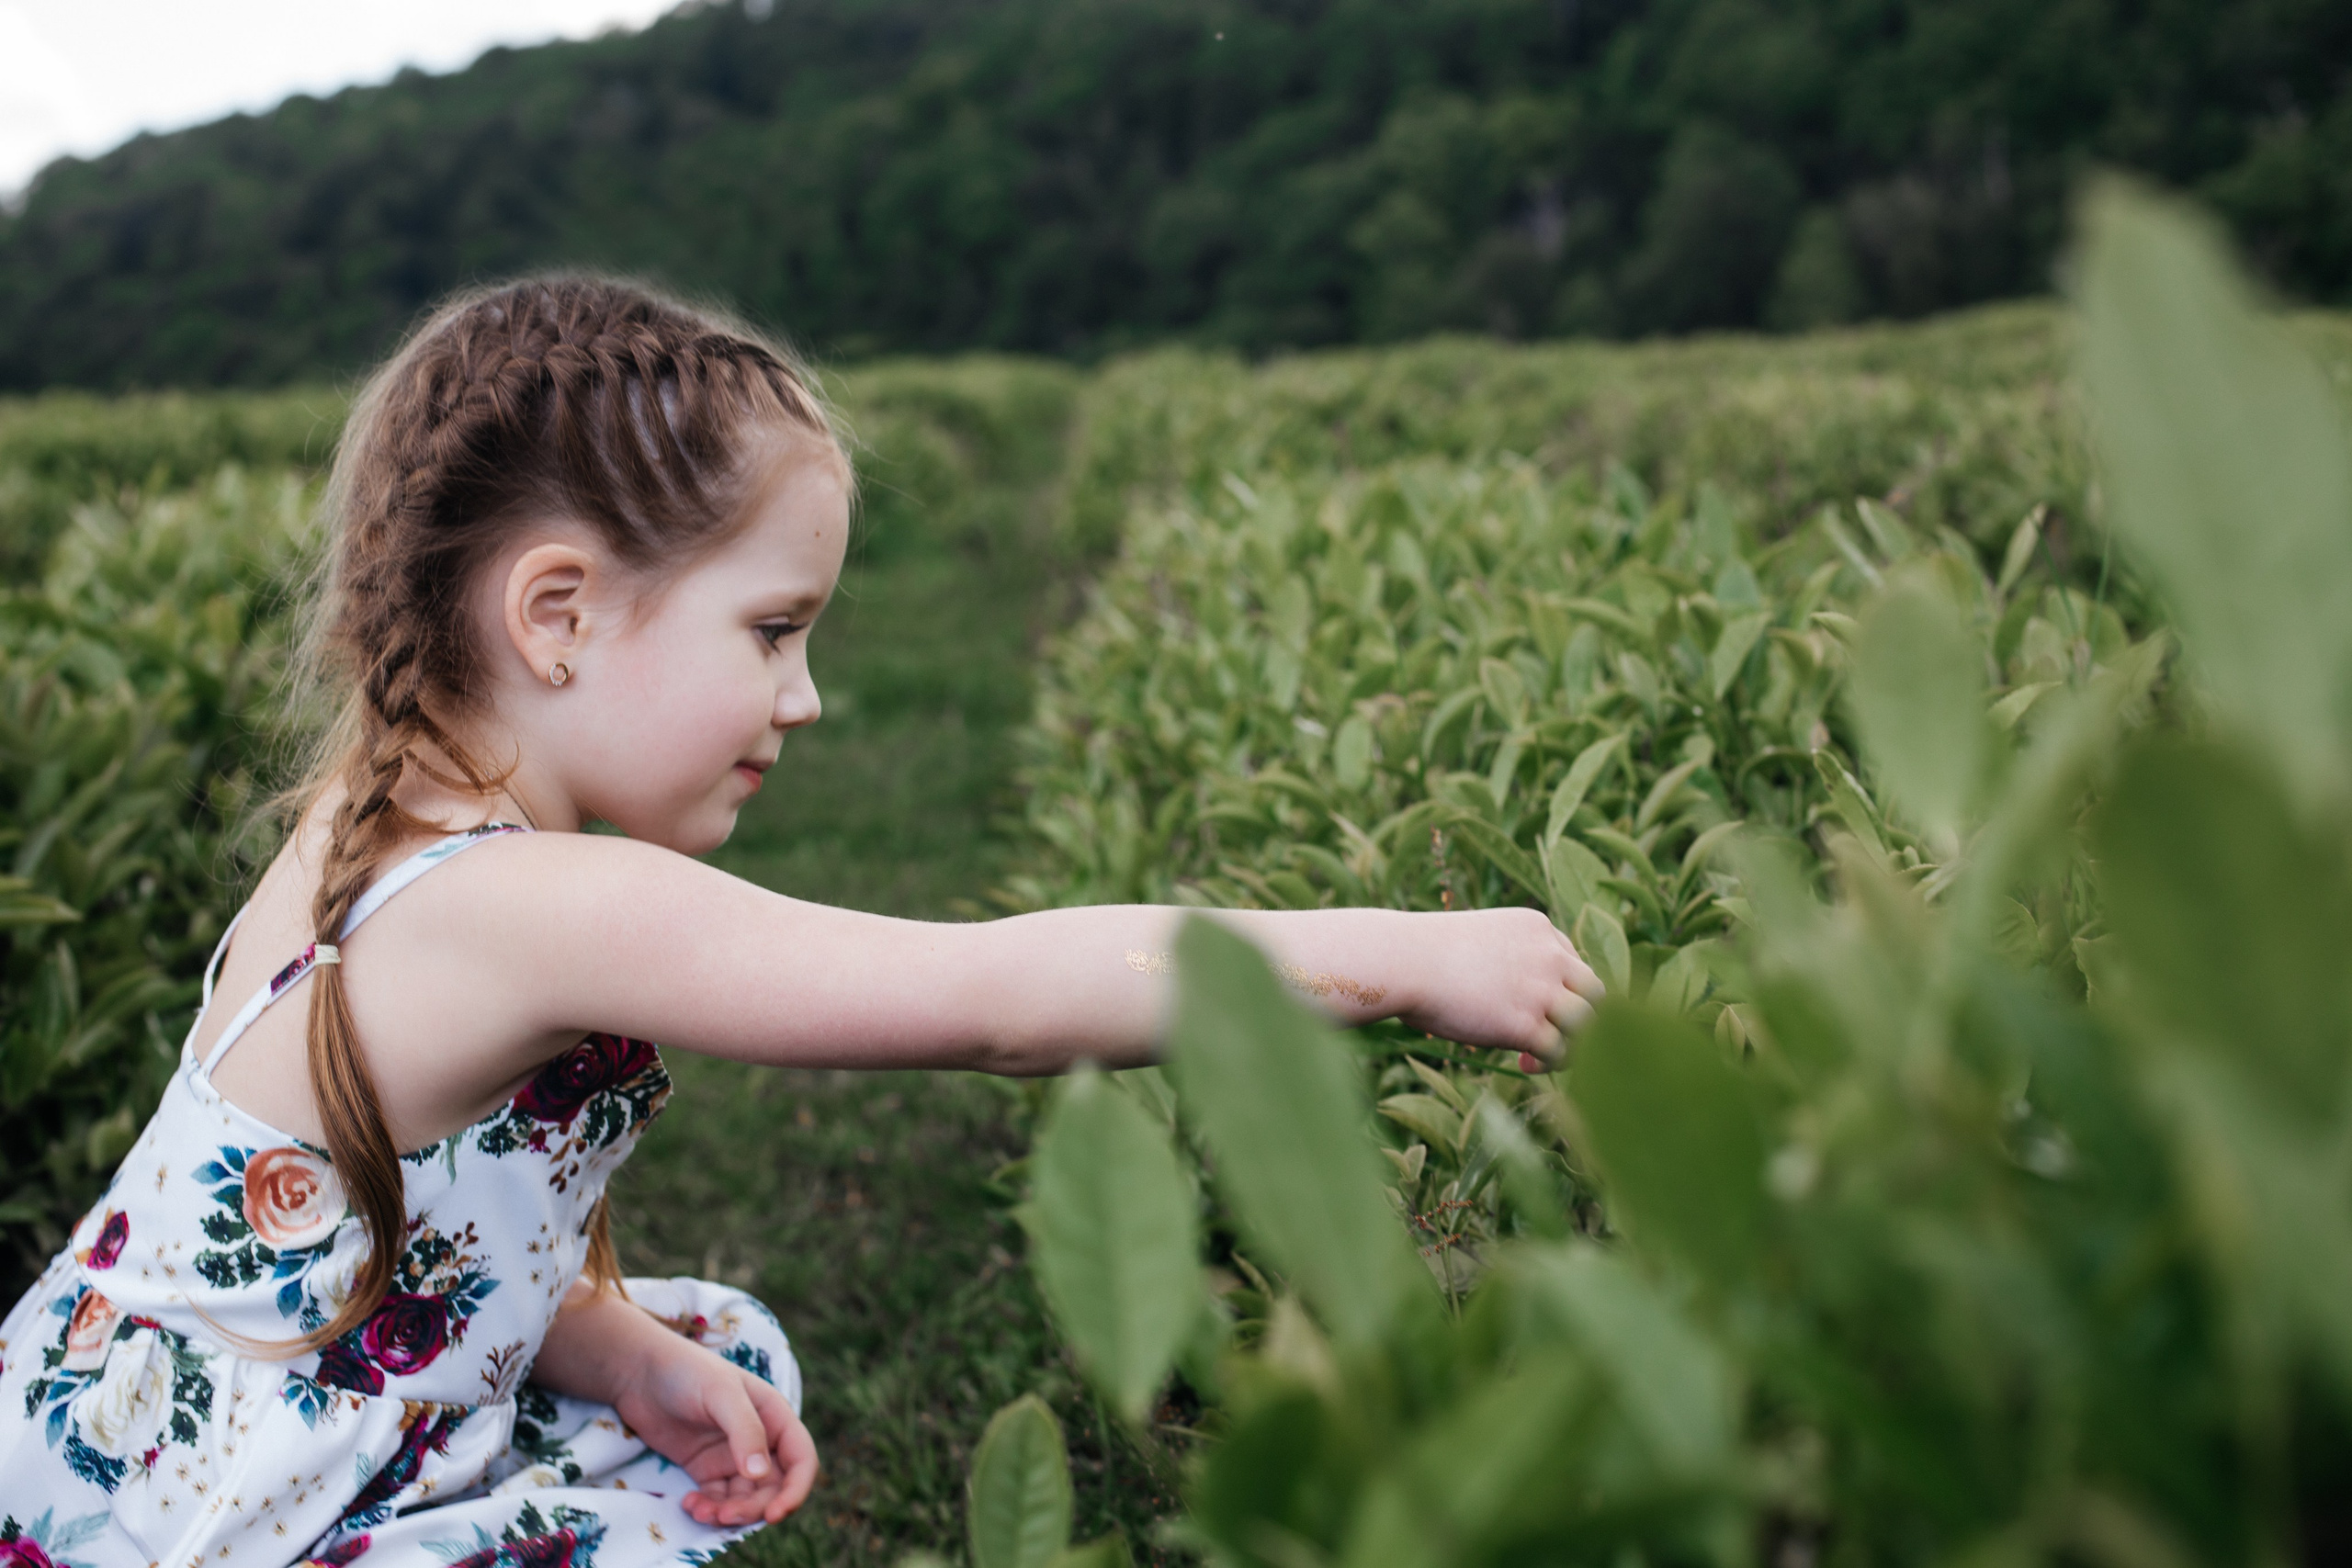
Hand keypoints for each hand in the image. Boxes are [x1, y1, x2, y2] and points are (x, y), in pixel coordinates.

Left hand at [610, 1324, 818, 1527]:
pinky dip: (708, 1510)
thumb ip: (745, 1431)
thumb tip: (760, 1474)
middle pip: (773, 1488)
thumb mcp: (721, 1393)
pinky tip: (689, 1505)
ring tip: (700, 1512)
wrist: (638, 1371)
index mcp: (774, 1417)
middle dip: (753, 1509)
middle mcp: (759, 1440)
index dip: (795, 1490)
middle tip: (724, 1515)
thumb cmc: (687, 1371)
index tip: (775, 1514)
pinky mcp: (705, 1469)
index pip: (801, 1460)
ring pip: (745, 1500)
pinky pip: (718, 1500)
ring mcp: (731, 1457)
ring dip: (729, 1514)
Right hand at [1395, 907, 1605, 1070]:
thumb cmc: (1421, 953)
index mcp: (1537, 928)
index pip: (1573, 963)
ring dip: (1574, 1044)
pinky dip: (1550, 1063)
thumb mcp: (1477, 940)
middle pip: (1594, 992)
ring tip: (1545, 1056)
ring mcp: (1541, 990)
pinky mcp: (1525, 1024)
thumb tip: (1497, 994)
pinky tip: (1525, 1065)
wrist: (1403, 961)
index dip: (1560, 991)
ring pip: (1588, 1024)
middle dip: (1580, 1017)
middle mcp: (1549, 956)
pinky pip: (1560, 1052)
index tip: (1536, 1008)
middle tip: (1554, 1035)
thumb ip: (1503, 960)